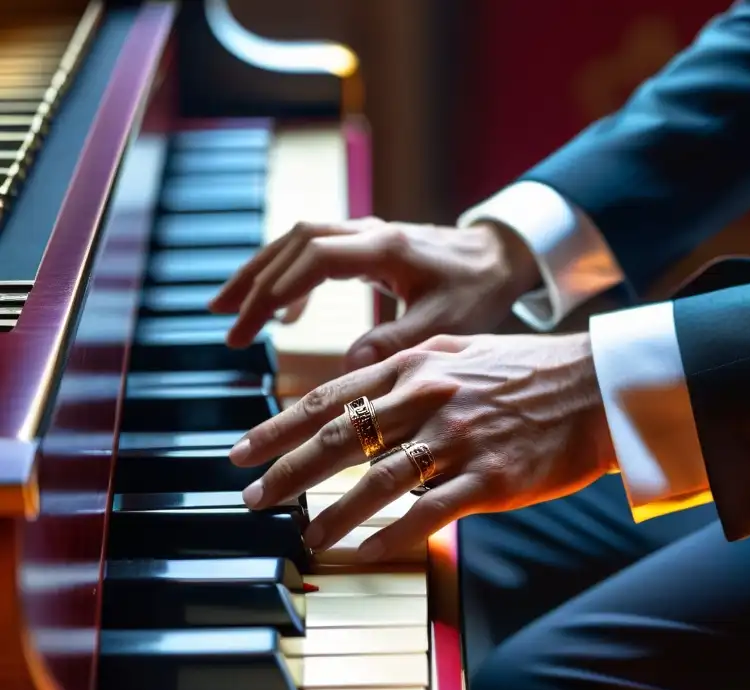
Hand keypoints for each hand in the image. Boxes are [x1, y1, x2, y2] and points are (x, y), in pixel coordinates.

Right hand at [208, 218, 540, 368]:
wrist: (499, 257)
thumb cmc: (477, 290)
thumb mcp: (445, 323)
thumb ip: (398, 341)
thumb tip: (349, 368)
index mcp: (385, 248)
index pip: (312, 260)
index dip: (273, 292)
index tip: (246, 330)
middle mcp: (368, 232)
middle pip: (293, 243)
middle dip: (254, 281)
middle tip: (222, 322)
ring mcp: (365, 233)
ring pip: (297, 240)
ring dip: (261, 271)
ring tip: (226, 308)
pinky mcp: (366, 243)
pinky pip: (313, 248)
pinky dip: (288, 274)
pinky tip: (284, 312)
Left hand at [229, 332, 615, 559]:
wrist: (596, 385)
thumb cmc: (526, 370)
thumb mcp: (457, 350)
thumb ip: (406, 369)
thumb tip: (356, 394)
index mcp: (415, 366)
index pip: (328, 399)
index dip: (277, 428)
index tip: (241, 452)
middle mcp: (428, 398)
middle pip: (339, 440)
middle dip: (285, 473)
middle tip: (251, 500)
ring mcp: (458, 439)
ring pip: (377, 481)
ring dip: (333, 514)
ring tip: (305, 537)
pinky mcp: (490, 477)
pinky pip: (430, 513)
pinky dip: (393, 536)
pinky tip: (365, 553)